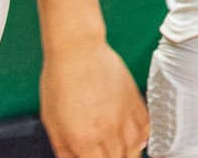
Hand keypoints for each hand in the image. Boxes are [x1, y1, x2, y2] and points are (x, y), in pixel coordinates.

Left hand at [39, 39, 147, 157]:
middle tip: (106, 155)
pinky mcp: (134, 99)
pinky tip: (137, 140)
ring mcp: (124, 114)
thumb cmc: (59, 80)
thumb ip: (64, 149)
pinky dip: (143, 137)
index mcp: (84, 138)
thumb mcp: (51, 121)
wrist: (78, 50)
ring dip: (130, 154)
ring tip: (124, 155)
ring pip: (136, 146)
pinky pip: (146, 126)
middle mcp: (108, 130)